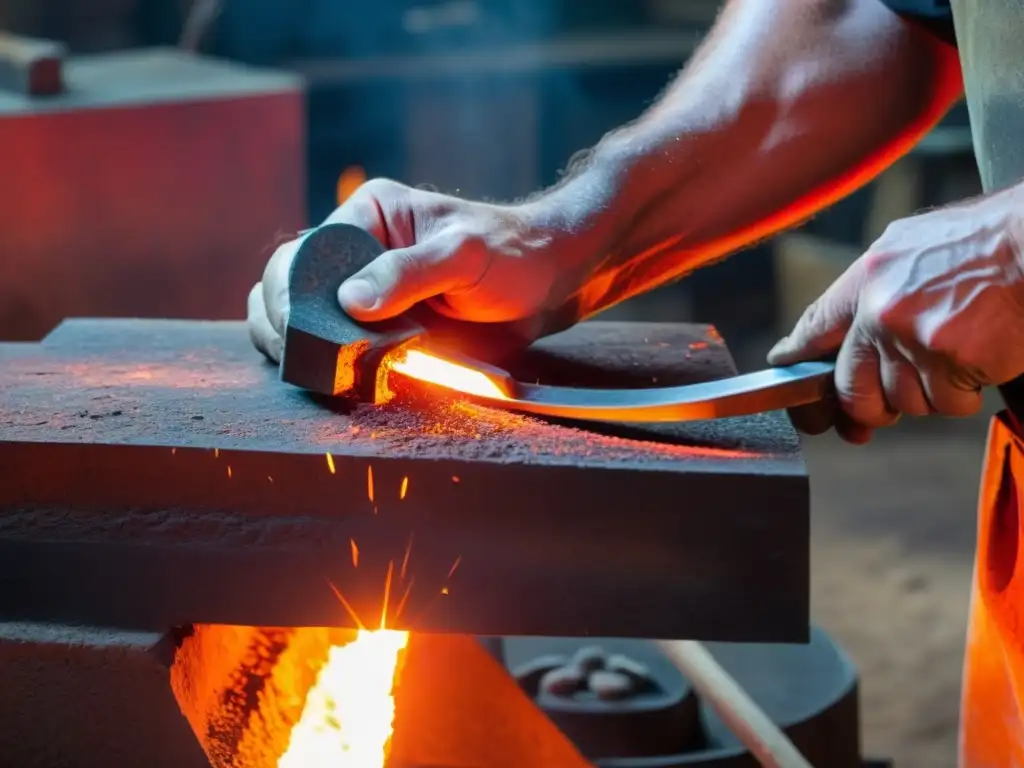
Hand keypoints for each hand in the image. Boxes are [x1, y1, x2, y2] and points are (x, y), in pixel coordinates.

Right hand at [248, 178, 600, 362]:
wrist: (546, 284)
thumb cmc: (512, 254)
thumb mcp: (463, 254)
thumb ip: (409, 273)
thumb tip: (350, 301)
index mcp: (366, 216)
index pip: (303, 253)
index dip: (288, 292)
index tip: (293, 329)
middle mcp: (356, 252)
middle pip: (288, 287)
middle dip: (282, 324)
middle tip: (300, 359)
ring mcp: (365, 293)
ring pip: (303, 320)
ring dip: (298, 349)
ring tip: (310, 372)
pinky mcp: (380, 328)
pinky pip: (339, 347)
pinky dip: (328, 366)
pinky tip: (333, 380)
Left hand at [768, 189, 1023, 443]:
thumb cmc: (989, 240)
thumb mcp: (915, 243)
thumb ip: (880, 286)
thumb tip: (850, 330)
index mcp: (869, 276)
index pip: (815, 327)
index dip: (796, 357)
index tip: (785, 371)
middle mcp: (881, 310)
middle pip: (850, 387)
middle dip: (863, 407)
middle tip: (877, 410)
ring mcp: (914, 340)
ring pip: (903, 401)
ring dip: (930, 393)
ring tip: (956, 353)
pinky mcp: (951, 364)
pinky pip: (947, 404)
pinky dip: (963, 394)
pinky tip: (981, 359)